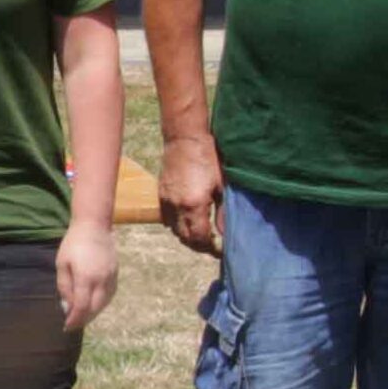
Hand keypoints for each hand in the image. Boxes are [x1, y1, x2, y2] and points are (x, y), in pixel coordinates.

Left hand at [55, 221, 116, 331]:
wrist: (94, 226)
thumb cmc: (73, 244)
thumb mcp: (62, 264)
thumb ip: (64, 287)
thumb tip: (67, 306)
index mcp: (86, 278)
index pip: (82, 307)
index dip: (74, 320)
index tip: (67, 326)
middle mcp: (101, 280)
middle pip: (95, 309)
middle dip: (84, 319)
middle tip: (73, 324)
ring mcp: (111, 278)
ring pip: (104, 303)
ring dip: (93, 313)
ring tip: (82, 317)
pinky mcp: (115, 274)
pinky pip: (109, 295)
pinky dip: (101, 303)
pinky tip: (93, 305)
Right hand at [158, 134, 223, 256]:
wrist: (184, 139)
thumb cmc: (208, 159)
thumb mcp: (222, 186)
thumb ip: (223, 213)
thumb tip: (225, 234)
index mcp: (193, 205)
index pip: (200, 239)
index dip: (211, 248)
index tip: (222, 250)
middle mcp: (176, 207)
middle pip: (186, 239)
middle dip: (200, 246)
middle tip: (214, 244)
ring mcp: (166, 202)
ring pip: (175, 231)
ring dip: (189, 236)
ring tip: (203, 233)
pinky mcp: (161, 195)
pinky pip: (168, 219)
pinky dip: (179, 225)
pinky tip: (190, 220)